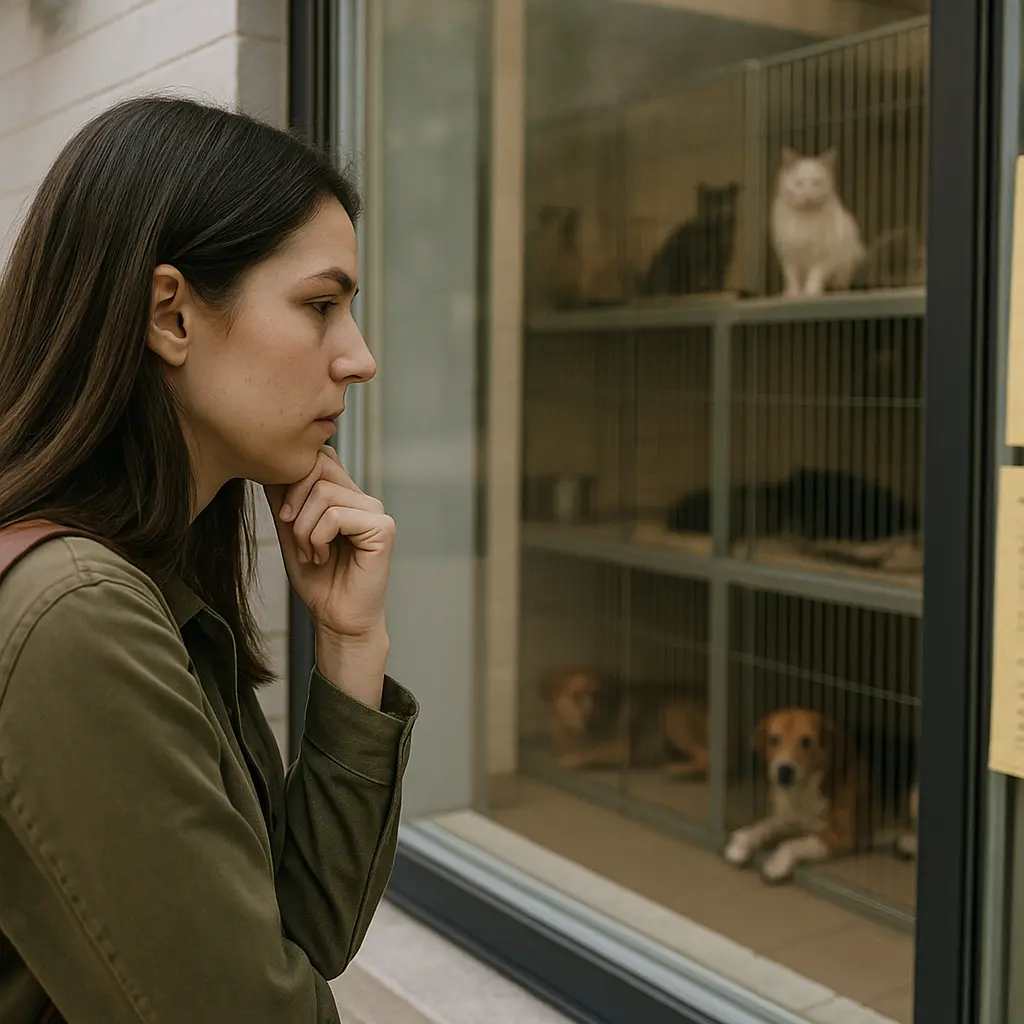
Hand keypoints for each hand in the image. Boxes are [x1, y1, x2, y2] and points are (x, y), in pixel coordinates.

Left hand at [264, 446, 394, 642]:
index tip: (283, 515)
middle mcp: (363, 498)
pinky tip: (324, 557)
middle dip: (294, 500)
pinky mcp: (382, 528)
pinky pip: (335, 516)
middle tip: (291, 531)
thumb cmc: (318, 580)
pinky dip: (318, 539)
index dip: (293, 479)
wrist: (337, 617)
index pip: (319, 459)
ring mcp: (375, 511)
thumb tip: (271, 469)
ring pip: (323, 493)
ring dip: (304, 529)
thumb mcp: (291, 533)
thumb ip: (284, 501)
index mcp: (346, 495)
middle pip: (320, 466)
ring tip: (311, 553)